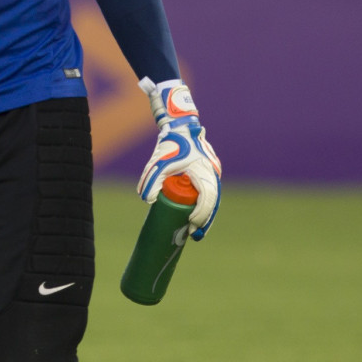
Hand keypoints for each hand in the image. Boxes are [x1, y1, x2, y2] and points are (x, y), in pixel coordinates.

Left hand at [136, 77, 221, 239]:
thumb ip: (151, 180)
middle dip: (205, 220)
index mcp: (204, 171)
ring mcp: (212, 173)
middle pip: (213, 203)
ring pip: (213, 199)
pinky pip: (209, 192)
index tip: (192, 225)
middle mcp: (212, 173)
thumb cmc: (170, 143)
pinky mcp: (208, 172)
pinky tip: (196, 214)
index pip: (208, 198)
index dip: (202, 214)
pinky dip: (205, 205)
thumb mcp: (158, 162)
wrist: (179, 126)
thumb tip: (149, 201)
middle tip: (194, 235)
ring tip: (195, 230)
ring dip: (206, 214)